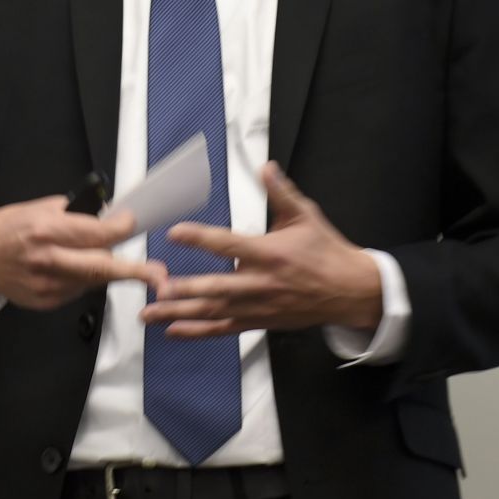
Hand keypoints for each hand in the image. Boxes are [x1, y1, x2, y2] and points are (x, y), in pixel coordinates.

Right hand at [0, 197, 162, 311]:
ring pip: (92, 281)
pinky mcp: (45, 302)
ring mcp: (46, 286)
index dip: (119, 229)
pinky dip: (81, 279)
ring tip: (102, 259)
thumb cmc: (5, 227)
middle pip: (101, 267)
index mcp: (46, 231)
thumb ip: (71, 215)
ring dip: (104, 269)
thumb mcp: (36, 209)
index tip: (131, 223)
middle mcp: (48, 260)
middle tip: (161, 276)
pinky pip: (76, 291)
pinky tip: (69, 269)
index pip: (95, 232)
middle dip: (135, 271)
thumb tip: (104, 217)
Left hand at [139, 163, 381, 337]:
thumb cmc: (325, 250)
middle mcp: (261, 283)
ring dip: (180, 314)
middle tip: (156, 287)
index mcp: (270, 254)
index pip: (229, 245)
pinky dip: (198, 332)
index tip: (175, 232)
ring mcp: (258, 307)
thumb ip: (281, 192)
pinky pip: (224, 329)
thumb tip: (265, 166)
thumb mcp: (305, 216)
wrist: (350, 291)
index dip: (201, 238)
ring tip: (148, 313)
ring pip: (215, 312)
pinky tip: (172, 331)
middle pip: (218, 288)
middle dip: (186, 289)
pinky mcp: (259, 322)